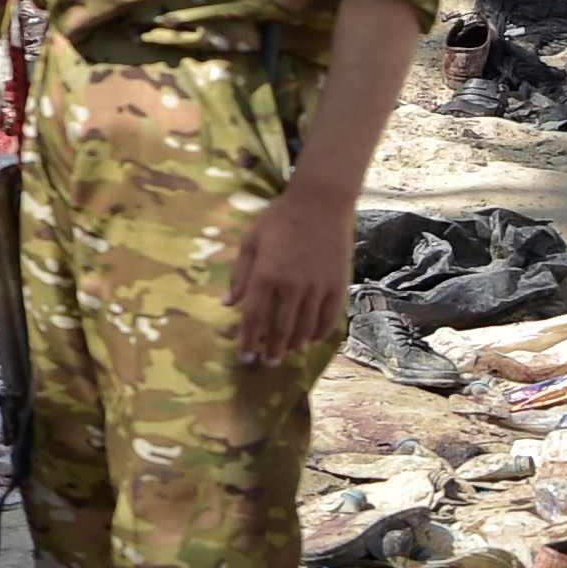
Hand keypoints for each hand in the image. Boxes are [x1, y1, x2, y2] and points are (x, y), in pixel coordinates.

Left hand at [229, 187, 354, 364]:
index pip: (254, 317)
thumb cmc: (279, 219)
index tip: (244, 356)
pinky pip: (329, 317)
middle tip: (265, 363)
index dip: (248, 339)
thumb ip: (239, 275)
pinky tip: (311, 340)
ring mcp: (318, 287)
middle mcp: (292, 286)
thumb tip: (228, 304)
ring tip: (285, 355)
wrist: (320, 203)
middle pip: (280, 328)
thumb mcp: (250, 242)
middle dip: (270, 349)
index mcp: (266, 275)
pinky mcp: (338, 285)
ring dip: (294, 345)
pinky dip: (319, 333)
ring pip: (305, 327)